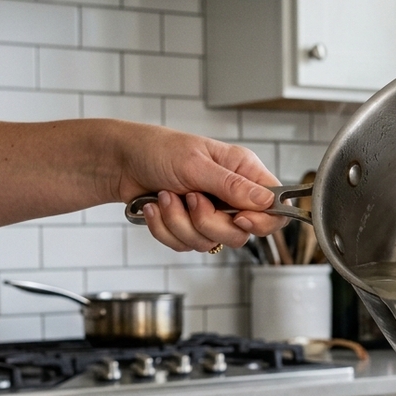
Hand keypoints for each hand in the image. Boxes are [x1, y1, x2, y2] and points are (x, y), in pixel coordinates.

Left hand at [115, 125, 287, 252]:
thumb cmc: (157, 150)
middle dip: (209, 222)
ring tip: (166, 197)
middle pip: (242, 233)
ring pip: (211, 243)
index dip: (262, 221)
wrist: (120, 162)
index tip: (239, 218)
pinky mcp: (189, 228)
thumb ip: (232, 186)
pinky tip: (156, 207)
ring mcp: (211, 214)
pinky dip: (165, 229)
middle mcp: (231, 195)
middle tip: (191, 199)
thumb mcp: (196, 164)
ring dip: (180, 223)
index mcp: (243, 172)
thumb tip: (266, 200)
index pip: (275, 207)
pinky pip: (186, 246)